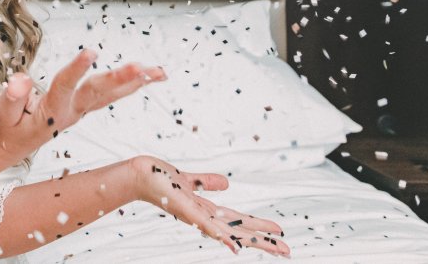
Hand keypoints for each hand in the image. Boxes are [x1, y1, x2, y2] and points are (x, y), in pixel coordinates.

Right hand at [0, 50, 165, 159]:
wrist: (13, 145)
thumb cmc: (7, 129)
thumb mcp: (2, 116)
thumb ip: (12, 98)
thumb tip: (21, 78)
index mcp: (51, 112)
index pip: (64, 86)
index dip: (77, 69)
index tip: (90, 52)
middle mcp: (71, 111)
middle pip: (97, 92)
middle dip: (119, 79)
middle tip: (139, 67)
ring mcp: (80, 109)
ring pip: (111, 94)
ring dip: (135, 82)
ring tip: (158, 71)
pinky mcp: (84, 105)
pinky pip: (111, 94)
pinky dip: (131, 85)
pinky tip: (148, 76)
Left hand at [128, 155, 289, 257]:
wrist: (140, 175)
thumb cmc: (161, 179)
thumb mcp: (191, 179)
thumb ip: (208, 182)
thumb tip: (227, 183)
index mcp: (207, 210)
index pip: (238, 221)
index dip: (258, 228)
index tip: (278, 236)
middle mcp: (204, 217)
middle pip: (240, 230)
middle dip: (263, 241)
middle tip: (287, 251)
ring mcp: (197, 216)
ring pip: (231, 231)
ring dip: (254, 241)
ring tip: (275, 249)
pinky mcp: (188, 211)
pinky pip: (209, 226)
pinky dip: (224, 237)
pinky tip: (237, 248)